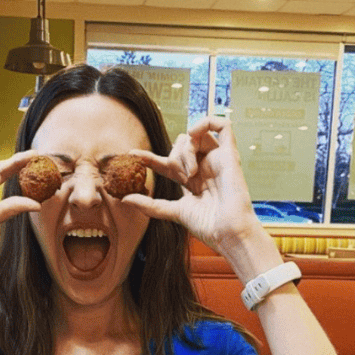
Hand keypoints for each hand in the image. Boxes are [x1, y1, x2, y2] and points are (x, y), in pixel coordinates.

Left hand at [124, 118, 279, 271]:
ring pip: (194, 136)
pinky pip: (223, 125)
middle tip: (182, 178)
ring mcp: (217, 160)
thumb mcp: (173, 212)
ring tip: (191, 172)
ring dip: (186, 151)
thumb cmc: (207, 226)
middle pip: (180, 144)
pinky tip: (196, 136)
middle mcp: (204, 167)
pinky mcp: (230, 154)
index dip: (150, 157)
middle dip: (174, 157)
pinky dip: (206, 123)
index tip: (133, 155)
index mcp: (192, 181)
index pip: (167, 163)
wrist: (227, 231)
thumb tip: (124, 199)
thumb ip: (150, 205)